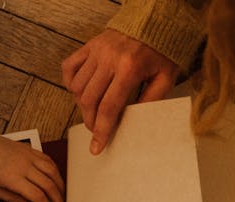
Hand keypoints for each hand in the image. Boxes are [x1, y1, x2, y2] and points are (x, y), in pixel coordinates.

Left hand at [0, 121, 63, 201]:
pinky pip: (48, 160)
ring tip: (62, 197)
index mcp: (14, 179)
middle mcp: (25, 167)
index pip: (38, 196)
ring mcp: (29, 156)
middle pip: (49, 185)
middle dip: (58, 201)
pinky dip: (55, 171)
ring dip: (60, 186)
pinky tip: (56, 179)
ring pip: (53, 171)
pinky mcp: (29, 150)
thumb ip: (12, 199)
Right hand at [62, 29, 179, 153]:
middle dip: (91, 121)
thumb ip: (151, 100)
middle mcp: (109, 59)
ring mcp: (96, 51)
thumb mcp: (165, 78)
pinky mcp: (89, 45)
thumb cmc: (161, 51)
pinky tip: (80, 91)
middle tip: (96, 130)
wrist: (154, 22)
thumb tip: (132, 121)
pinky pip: (69, 67)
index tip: (97, 147)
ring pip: (77, 87)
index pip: (109, 107)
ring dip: (81, 105)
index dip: (102, 130)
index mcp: (129, 68)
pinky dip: (70, 82)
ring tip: (92, 111)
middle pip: (89, 100)